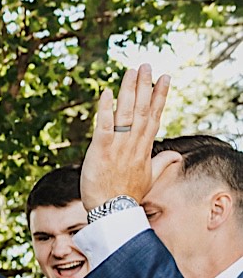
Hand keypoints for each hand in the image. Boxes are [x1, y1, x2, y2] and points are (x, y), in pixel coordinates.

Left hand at [80, 64, 176, 209]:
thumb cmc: (128, 195)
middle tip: (146, 65)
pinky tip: (105, 93)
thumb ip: (161, 162)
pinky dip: (105, 110)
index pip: (155, 116)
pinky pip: (104, 127)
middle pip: (143, 109)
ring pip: (126, 113)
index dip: (160, 96)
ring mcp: (118, 146)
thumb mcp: (149, 178)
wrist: (113, 212)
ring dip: (128, 91)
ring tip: (131, 70)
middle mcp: (133, 143)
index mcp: (144, 147)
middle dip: (145, 86)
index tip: (165, 77)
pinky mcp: (101, 151)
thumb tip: (176, 155)